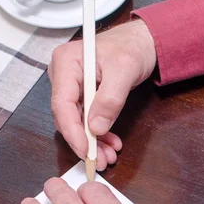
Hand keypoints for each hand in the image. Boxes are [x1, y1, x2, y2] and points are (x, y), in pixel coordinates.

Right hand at [48, 20, 156, 170]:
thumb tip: (96, 126)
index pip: (61, 103)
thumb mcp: (124, 70)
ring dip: (92, 142)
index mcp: (66, 62)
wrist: (142, 43)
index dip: (72, 131)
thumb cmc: (131, 47)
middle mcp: (63, 75)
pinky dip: (97, 134)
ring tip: (108, 155)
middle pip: (66, 117)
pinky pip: (85, 120)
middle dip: (83, 141)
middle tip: (100, 160)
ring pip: (76, 123)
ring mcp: (71, 87)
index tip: (85, 150)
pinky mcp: (81, 96)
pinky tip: (110, 143)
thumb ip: (110, 99)